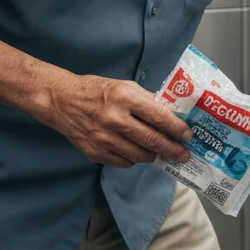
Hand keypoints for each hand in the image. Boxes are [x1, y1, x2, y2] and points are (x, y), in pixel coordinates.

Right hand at [44, 73, 193, 166]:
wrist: (62, 101)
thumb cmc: (97, 90)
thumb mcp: (124, 86)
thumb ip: (146, 101)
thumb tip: (170, 116)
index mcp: (125, 97)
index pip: (158, 116)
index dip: (176, 128)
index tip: (188, 136)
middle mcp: (115, 119)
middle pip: (152, 140)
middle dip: (172, 150)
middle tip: (183, 155)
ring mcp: (104, 139)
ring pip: (139, 156)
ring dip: (154, 155)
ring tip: (160, 152)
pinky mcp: (95, 153)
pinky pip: (124, 163)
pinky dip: (134, 160)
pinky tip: (136, 152)